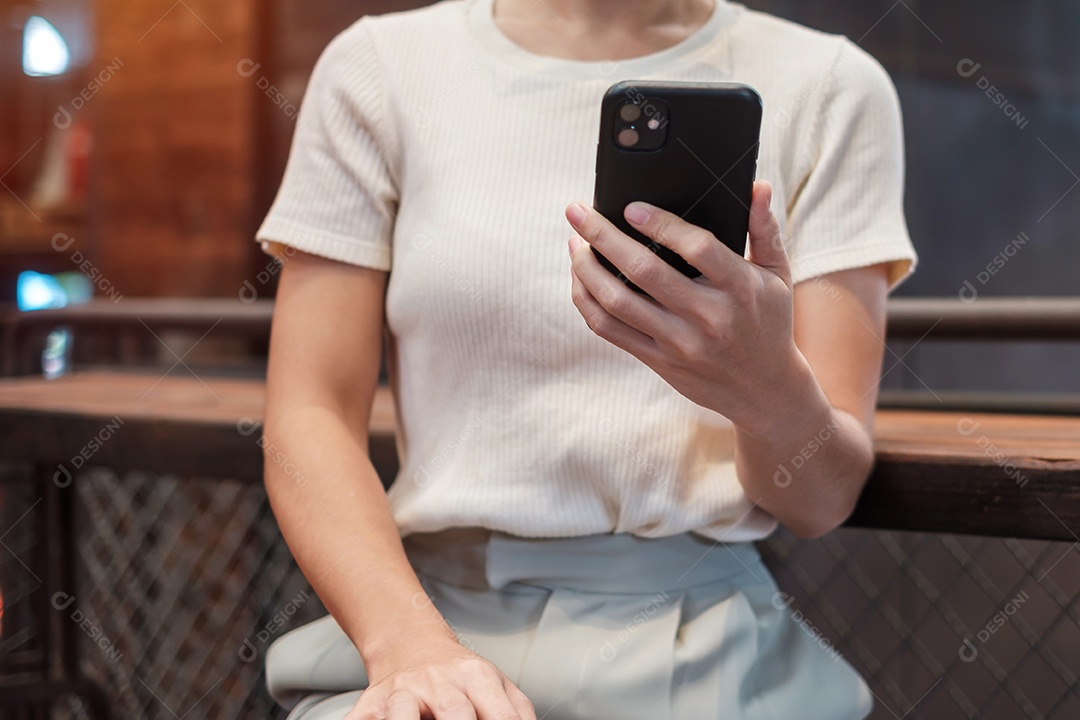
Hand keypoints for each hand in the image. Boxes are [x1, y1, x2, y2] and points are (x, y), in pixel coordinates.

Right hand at [344, 638, 534, 719]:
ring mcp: (403, 692)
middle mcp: (439, 683)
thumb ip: (518, 713)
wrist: (412, 646)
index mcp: (477, 678)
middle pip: (455, 713)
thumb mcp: (497, 686)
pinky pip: (361, 718)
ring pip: (402, 712)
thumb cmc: (460, 679)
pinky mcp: (371, 703)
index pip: (501, 716)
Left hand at [565, 181, 805, 434]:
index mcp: (740, 288)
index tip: (631, 208)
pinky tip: (580, 279)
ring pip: (618, 302)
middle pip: (644, 271)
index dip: (661, 225)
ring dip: (586, 269)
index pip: (698, 248)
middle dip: (603, 237)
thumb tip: (757, 186)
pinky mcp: (660, 362)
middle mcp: (709, 317)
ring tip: (574, 244)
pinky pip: (610, 330)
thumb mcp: (777, 276)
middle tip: (577, 211)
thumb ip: (765, 230)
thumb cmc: (769, 323)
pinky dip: (587, 302)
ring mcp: (680, 344)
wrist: (764, 392)